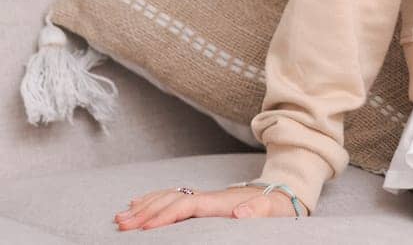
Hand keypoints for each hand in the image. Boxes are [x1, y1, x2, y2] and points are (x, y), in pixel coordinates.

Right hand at [115, 184, 296, 230]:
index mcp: (221, 201)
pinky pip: (173, 197)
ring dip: (145, 206)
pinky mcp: (203, 200)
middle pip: (171, 200)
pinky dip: (153, 199)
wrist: (283, 192)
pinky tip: (138, 204)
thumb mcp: (274, 210)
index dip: (165, 215)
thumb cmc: (277, 207)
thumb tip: (240, 211)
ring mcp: (204, 197)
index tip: (144, 227)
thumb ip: (259, 210)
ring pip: (168, 197)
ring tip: (121, 217)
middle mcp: (208, 196)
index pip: (187, 205)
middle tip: (121, 225)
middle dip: (145, 212)